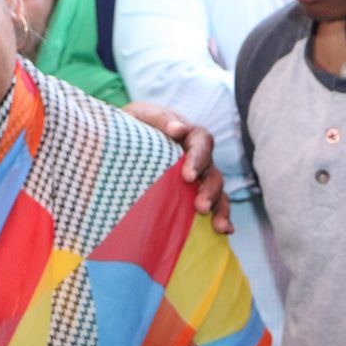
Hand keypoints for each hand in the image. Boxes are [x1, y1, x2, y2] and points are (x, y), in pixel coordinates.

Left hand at [123, 102, 232, 234]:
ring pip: (216, 191)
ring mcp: (196, 178)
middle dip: (209, 190)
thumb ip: (160, 118)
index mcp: (187, 135)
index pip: (202, 142)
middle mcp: (197, 158)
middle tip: (200, 206)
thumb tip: (178, 129)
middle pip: (212, 172)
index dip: (198, 158)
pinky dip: (221, 216)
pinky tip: (224, 230)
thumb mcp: (141, 115)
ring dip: (218, 207)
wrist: (121, 140)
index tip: (187, 176)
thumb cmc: (132, 124)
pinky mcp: (189, 195)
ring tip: (216, 225)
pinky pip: (212, 205)